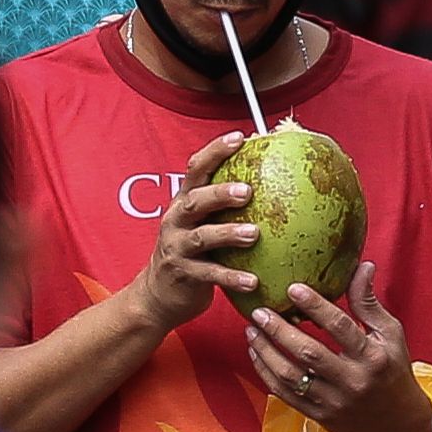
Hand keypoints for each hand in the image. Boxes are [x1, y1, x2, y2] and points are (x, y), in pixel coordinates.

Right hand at [131, 134, 260, 332]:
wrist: (158, 294)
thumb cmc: (192, 252)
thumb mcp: (203, 223)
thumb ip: (226, 206)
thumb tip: (273, 182)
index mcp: (184, 201)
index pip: (197, 169)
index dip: (216, 151)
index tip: (240, 138)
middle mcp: (177, 220)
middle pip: (196, 200)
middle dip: (220, 193)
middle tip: (248, 191)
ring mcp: (177, 247)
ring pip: (202, 237)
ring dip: (228, 234)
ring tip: (254, 234)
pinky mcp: (183, 275)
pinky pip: (209, 275)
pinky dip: (230, 277)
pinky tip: (252, 280)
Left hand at [248, 256, 431, 431]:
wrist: (398, 422)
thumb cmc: (393, 370)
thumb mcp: (390, 334)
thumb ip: (369, 303)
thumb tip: (363, 266)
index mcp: (373, 357)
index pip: (341, 327)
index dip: (316, 306)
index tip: (293, 288)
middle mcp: (353, 381)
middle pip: (309, 353)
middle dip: (279, 331)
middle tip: (259, 311)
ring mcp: (334, 402)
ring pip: (292, 377)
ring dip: (267, 352)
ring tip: (252, 330)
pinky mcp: (320, 416)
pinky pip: (286, 395)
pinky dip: (267, 374)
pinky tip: (257, 354)